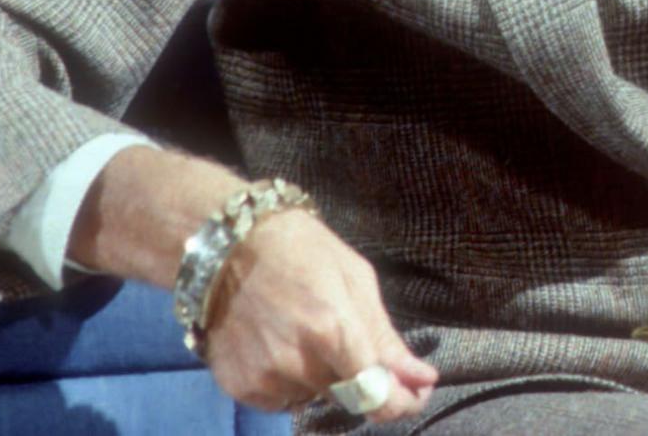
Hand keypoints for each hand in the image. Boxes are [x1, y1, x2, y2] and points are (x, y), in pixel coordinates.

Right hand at [203, 207, 438, 419]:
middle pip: (347, 395)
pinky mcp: (239, 387)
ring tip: (303, 330)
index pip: (376, 396)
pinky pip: (281, 399)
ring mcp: (265, 378)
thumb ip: (386, 337)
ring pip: (313, 396)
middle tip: (345, 339)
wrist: (225, 244)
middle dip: (358, 377)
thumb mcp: (355, 278)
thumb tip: (422, 379)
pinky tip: (279, 344)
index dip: (400, 403)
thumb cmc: (300, 249)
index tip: (412, 395)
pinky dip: (289, 381)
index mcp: (333, 330)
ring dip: (321, 376)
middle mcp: (298, 363)